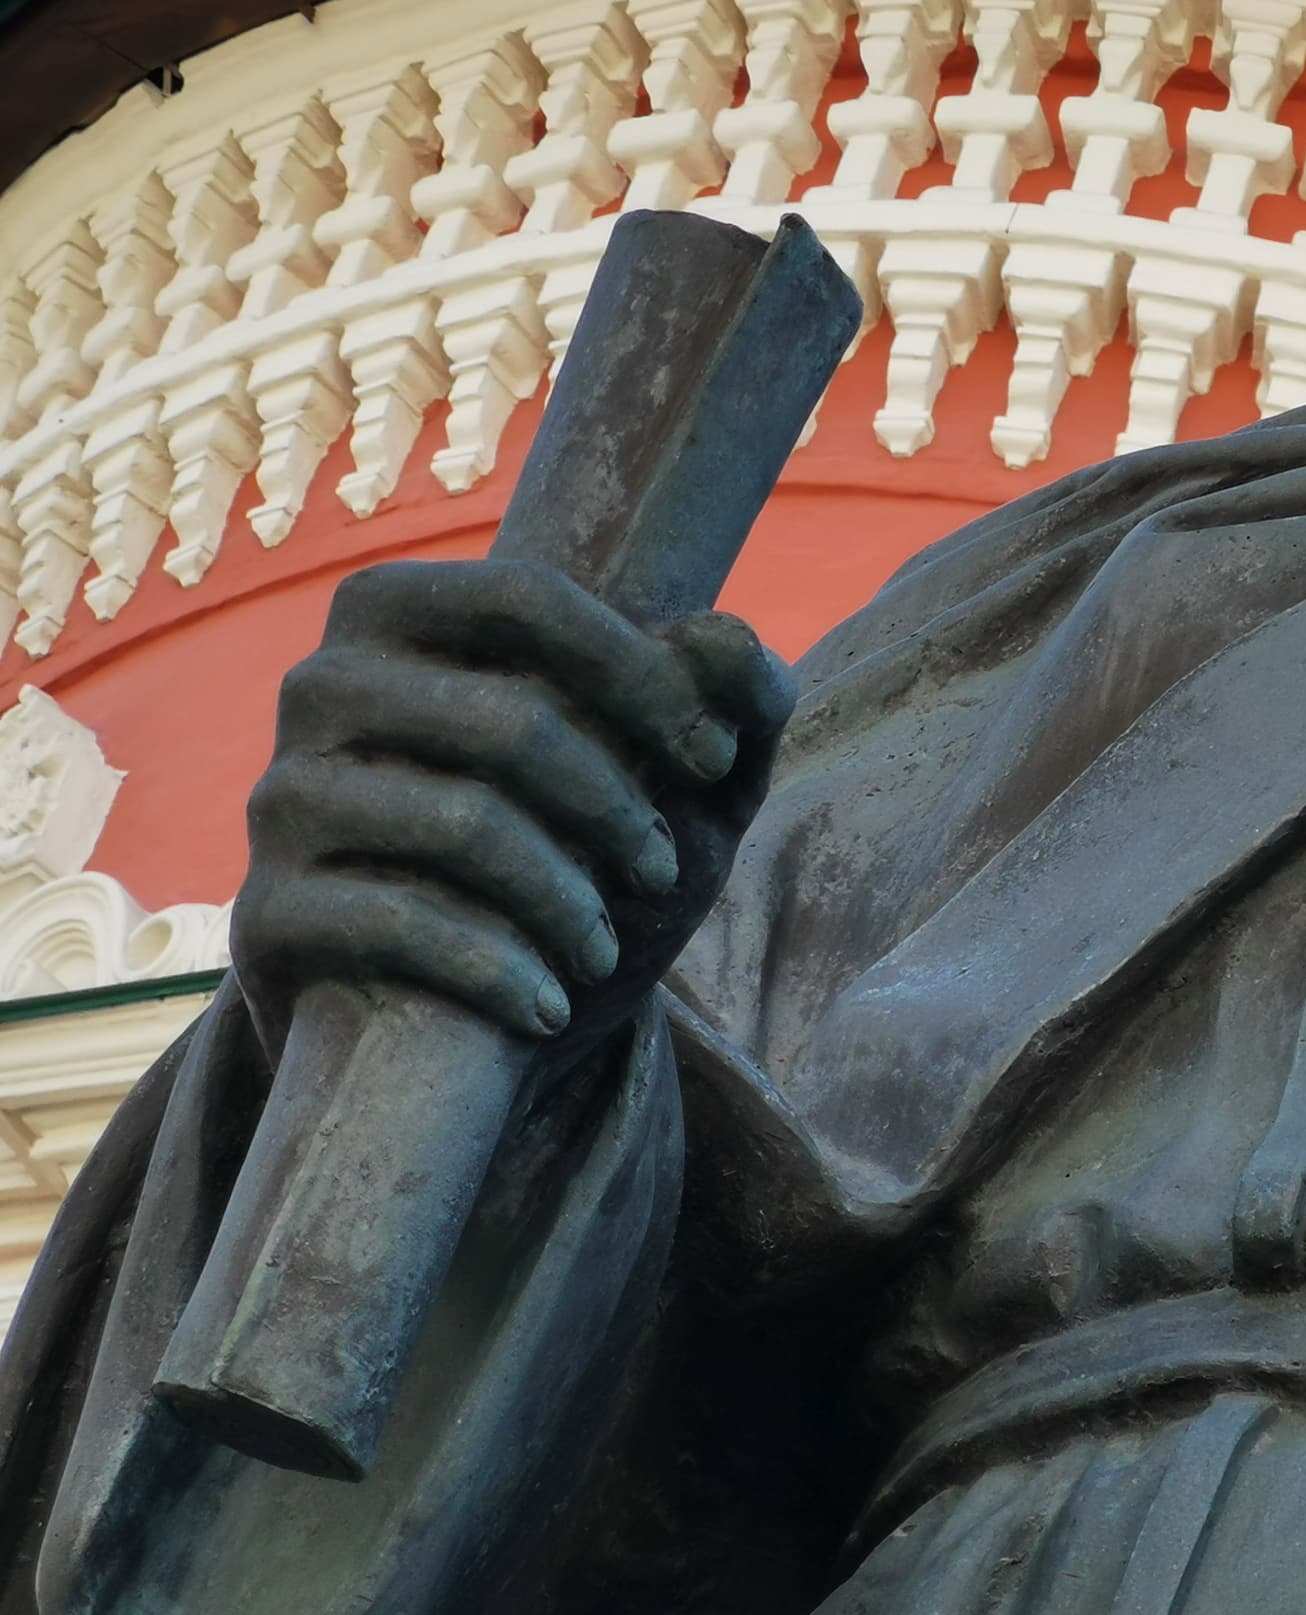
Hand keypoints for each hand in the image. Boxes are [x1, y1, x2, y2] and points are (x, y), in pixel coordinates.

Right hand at [233, 558, 794, 1061]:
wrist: (446, 1016)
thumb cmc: (581, 851)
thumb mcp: (680, 781)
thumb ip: (732, 696)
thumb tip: (727, 635)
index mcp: (399, 610)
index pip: (527, 599)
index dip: (640, 673)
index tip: (714, 759)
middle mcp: (321, 684)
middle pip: (509, 723)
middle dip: (616, 807)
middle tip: (663, 871)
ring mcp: (284, 797)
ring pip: (461, 825)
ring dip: (565, 901)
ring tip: (604, 949)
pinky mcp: (265, 907)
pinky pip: (393, 922)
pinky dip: (495, 969)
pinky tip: (549, 1004)